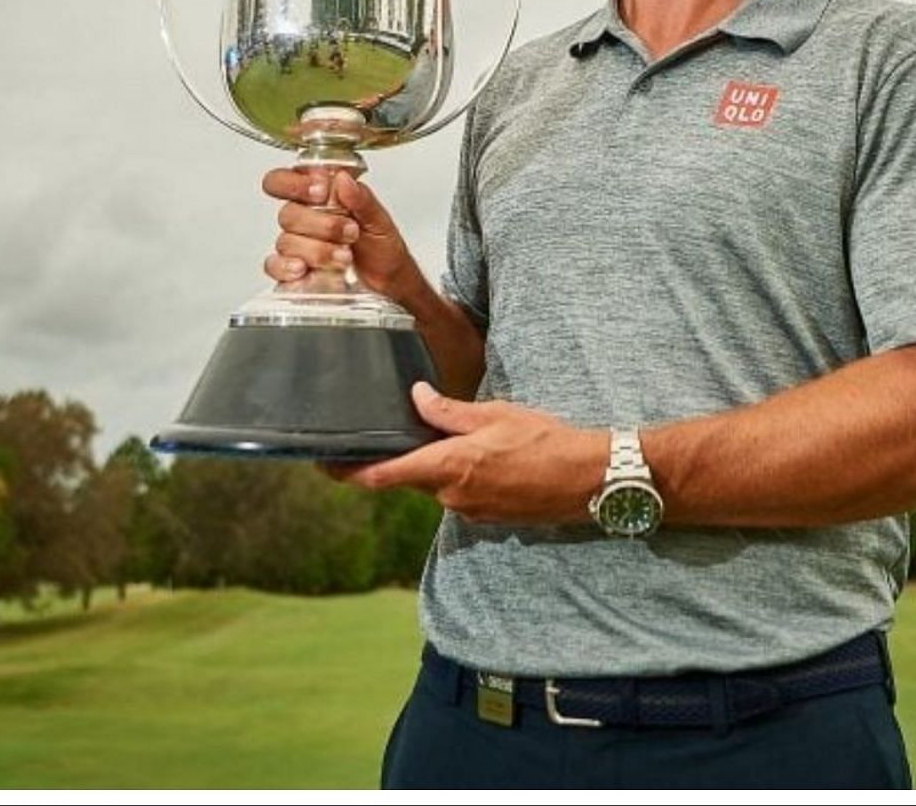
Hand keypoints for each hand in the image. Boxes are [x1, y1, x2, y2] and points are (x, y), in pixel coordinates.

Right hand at [261, 167, 426, 304]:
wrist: (389, 283)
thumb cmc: (383, 248)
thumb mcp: (380, 221)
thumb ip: (361, 199)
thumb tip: (343, 179)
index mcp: (320, 198)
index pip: (285, 180)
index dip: (294, 183)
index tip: (320, 192)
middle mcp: (305, 219)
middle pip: (287, 213)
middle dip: (322, 225)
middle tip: (350, 232)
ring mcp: (297, 246)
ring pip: (286, 241)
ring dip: (317, 250)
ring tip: (345, 256)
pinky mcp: (294, 271)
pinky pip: (275, 266)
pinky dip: (287, 267)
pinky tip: (305, 269)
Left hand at [329, 383, 606, 524]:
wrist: (590, 479)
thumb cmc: (545, 441)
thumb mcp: (494, 414)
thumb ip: (449, 411)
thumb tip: (416, 398)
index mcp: (447, 468)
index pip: (382, 476)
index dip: (348, 472)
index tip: (325, 464)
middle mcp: (451, 497)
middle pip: (411, 479)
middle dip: (406, 457)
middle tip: (406, 428)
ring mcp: (471, 512)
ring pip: (439, 485)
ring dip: (440, 465)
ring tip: (465, 438)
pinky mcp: (490, 518)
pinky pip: (463, 495)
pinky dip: (463, 476)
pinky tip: (489, 457)